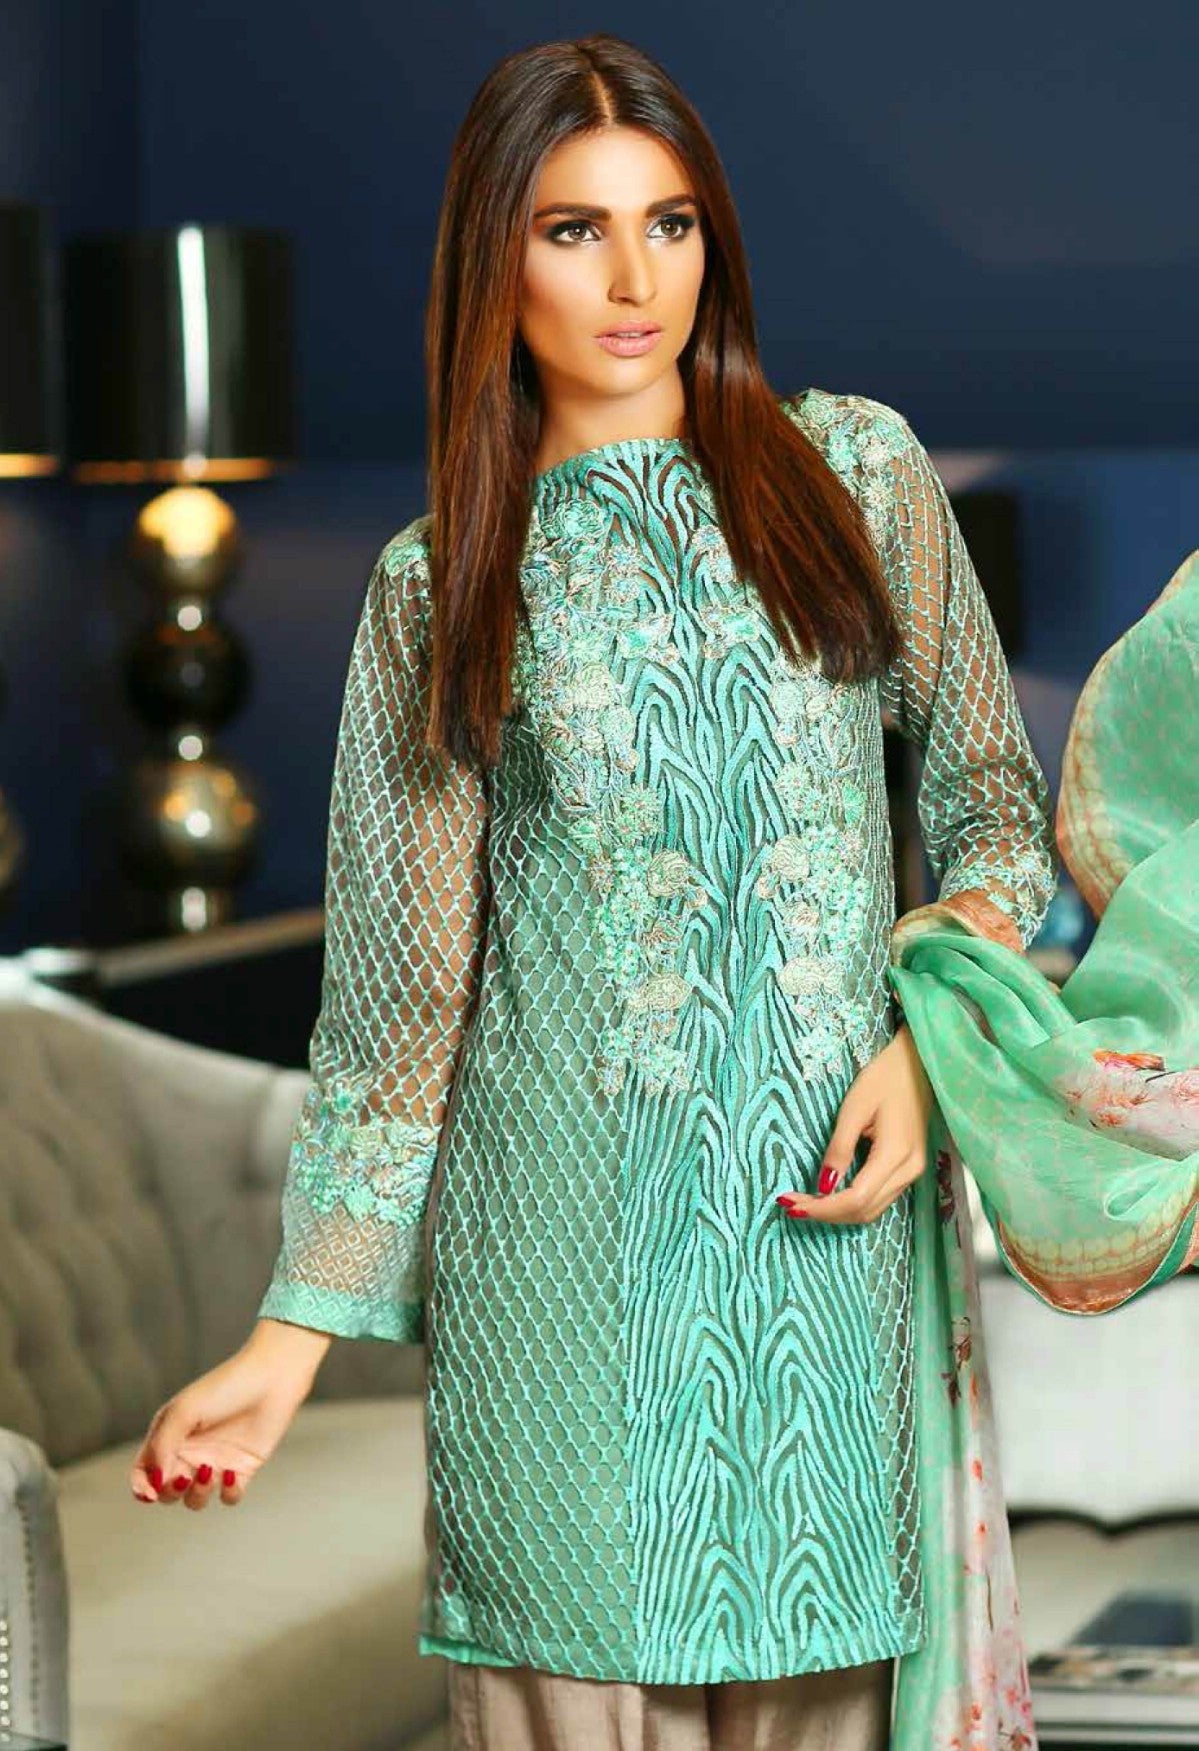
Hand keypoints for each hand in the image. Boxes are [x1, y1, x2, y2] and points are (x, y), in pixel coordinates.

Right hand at [128, 1322, 328, 1510]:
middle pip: (167, 1491)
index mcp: (171, 1435)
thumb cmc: (225, 1387)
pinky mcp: (243, 1468)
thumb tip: (155, 1481)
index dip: (142, 1487)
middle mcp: (191, 1451)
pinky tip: (232, 1473)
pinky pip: (229, 1496)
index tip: (150, 1493)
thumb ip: (162, 1446)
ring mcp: (216, 1461)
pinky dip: (228, 1493)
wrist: (273, 1378)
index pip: (144, 1471)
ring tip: (209, 1470)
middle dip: (170, 1492)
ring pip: (195, 1498)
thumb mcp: (184, 1410)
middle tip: (184, 1476)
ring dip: (197, 1495)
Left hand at [776, 1024, 933, 1223]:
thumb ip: (839, 1149)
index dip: (823, 1208)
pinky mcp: (909, 1169)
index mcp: (896, 1154)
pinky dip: (852, 1203)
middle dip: (826, 1213)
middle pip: (864, 1211)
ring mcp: (912, 1172)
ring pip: (872, 1210)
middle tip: (791, 1205)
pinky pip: (879, 1198)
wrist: (917, 1065)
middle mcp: (909, 1171)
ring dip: (838, 1212)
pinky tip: (830, 1195)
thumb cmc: (884, 1079)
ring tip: (805, 1202)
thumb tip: (822, 1187)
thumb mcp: (854, 1109)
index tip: (791, 1204)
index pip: (856, 1199)